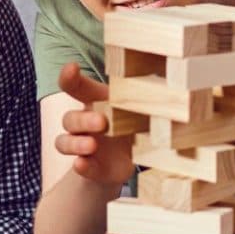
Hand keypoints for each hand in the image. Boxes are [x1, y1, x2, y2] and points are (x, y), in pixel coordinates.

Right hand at [56, 63, 137, 186]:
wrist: (131, 158)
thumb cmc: (132, 123)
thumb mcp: (139, 108)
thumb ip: (145, 98)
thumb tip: (171, 90)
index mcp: (94, 102)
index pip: (75, 87)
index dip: (68, 77)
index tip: (72, 66)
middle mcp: (83, 123)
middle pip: (70, 118)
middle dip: (83, 120)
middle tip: (101, 122)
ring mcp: (83, 145)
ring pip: (64, 142)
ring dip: (75, 143)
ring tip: (91, 145)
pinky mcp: (90, 167)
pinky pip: (80, 166)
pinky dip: (81, 166)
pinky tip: (81, 164)